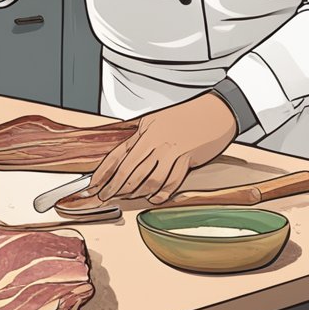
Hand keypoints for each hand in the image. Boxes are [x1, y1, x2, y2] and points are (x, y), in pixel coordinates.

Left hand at [80, 93, 237, 204]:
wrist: (215, 111)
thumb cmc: (186, 116)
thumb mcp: (156, 120)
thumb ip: (139, 136)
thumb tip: (123, 154)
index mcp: (145, 131)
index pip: (117, 155)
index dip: (103, 173)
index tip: (93, 185)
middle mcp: (155, 141)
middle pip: (129, 170)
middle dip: (114, 187)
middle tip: (105, 198)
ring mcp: (171, 151)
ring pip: (148, 179)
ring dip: (136, 192)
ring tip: (128, 197)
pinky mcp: (187, 159)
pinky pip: (171, 181)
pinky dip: (161, 193)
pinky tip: (153, 197)